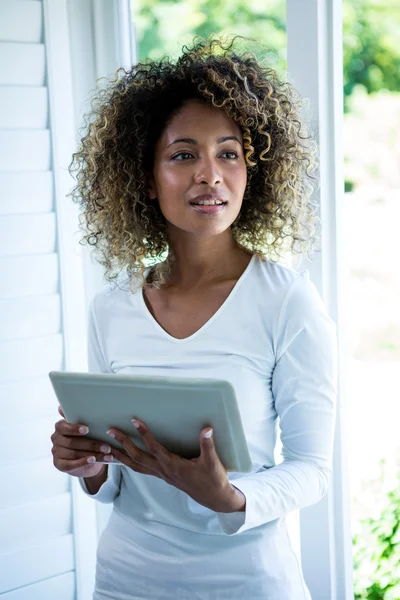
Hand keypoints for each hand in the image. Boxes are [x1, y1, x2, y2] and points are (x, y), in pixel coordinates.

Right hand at [50, 406, 113, 478]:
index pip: (63, 427)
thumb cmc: (87, 438)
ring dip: (92, 454)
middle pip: (72, 442)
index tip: (87, 430)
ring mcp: (56, 452)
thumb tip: (61, 407)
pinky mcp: (59, 464)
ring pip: (74, 453)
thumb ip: (78, 417)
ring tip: (106, 454)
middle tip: (106, 447)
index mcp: (60, 427)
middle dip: (91, 444)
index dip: (74, 429)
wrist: (88, 459)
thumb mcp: (85, 428)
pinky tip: (93, 460)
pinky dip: (83, 462)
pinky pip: (70, 464)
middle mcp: (56, 438)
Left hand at [107, 419, 245, 513]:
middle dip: (123, 444)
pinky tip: (125, 458)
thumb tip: (206, 429)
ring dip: (121, 456)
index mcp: (173, 466)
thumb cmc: (213, 479)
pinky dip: (130, 463)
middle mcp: (163, 471)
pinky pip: (141, 469)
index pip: (154, 448)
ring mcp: (162, 475)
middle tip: (111, 431)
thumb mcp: (212, 462)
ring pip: (136, 466)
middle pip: (137, 457)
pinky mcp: (163, 476)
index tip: (135, 421)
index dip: (144, 434)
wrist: (214, 497)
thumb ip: (207, 445)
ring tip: (107, 448)